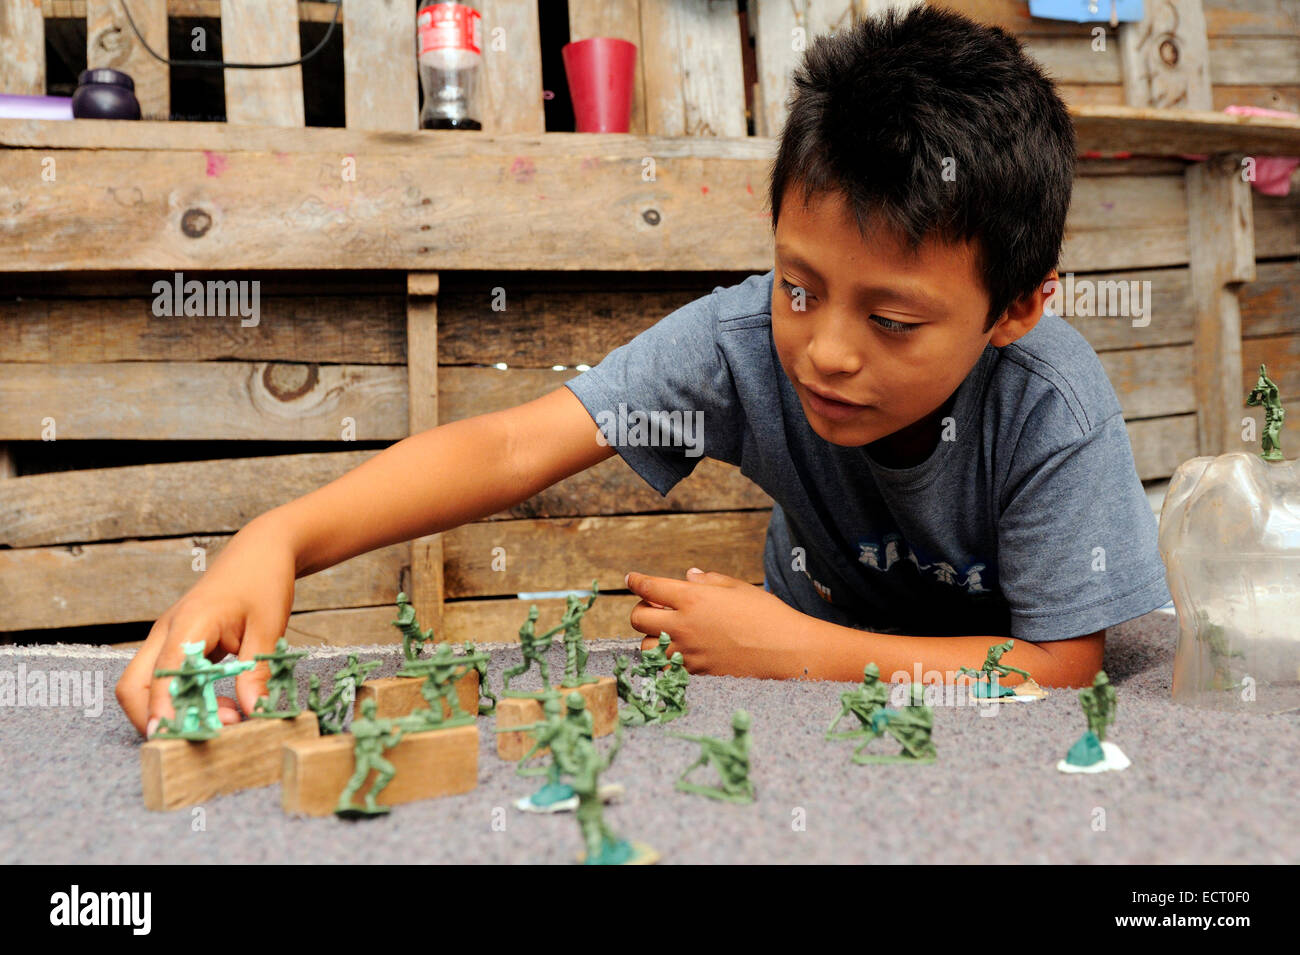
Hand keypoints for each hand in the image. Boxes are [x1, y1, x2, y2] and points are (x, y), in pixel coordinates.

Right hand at [115, 515, 297, 736]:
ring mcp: (167, 638)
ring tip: (228, 716)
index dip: (163, 708)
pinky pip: (164, 679)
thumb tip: (253, 712)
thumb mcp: (269, 628)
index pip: (162, 674)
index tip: (172, 735)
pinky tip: (223, 705)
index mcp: (188, 623)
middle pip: (133, 687)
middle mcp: (167, 632)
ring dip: (173, 710)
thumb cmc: (263, 583)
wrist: (260, 552)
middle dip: (155, 718)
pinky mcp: (175, 644)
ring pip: (144, 686)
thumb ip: (256, 672)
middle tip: (205, 732)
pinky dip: (183, 699)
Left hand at [625, 568, 808, 677]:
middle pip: (638, 618)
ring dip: (650, 639)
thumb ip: (709, 581)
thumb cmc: (767, 614)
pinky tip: (679, 654)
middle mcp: (684, 626)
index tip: (632, 578)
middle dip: (641, 610)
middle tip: (655, 608)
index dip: (637, 580)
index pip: (650, 587)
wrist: (787, 651)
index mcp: (693, 598)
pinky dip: (665, 661)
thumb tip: (688, 575)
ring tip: (666, 634)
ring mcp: (688, 652)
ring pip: (646, 648)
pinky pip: (666, 669)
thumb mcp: (738, 588)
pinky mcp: (696, 673)